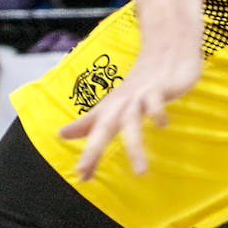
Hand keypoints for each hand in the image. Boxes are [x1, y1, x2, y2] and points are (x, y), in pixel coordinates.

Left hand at [57, 46, 200, 180]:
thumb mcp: (115, 103)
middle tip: (84, 171)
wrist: (166, 50)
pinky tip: (161, 124)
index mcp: (112, 108)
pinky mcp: (159, 88)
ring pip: (131, 121)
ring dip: (135, 146)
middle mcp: (122, 102)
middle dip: (94, 149)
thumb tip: (61, 134)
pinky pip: (155, 101)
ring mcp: (140, 95)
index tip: (81, 177)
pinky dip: (156, 111)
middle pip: (104, 127)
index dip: (88, 155)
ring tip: (141, 173)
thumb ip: (89, 121)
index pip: (94, 133)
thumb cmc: (141, 82)